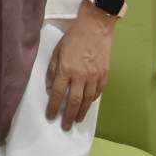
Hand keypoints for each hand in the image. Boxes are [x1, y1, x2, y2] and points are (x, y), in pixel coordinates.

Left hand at [46, 4, 113, 128]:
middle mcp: (80, 75)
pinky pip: (97, 92)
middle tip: (65, 126)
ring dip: (81, 112)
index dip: (53, 106)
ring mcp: (94, 76)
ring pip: (87, 100)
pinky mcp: (104, 75)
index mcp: (66, 69)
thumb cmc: (73, 38)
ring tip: (76, 120)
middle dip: (68, 115)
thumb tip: (51, 88)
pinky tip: (87, 105)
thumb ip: (53, 70)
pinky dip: (91, 101)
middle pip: (73, 101)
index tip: (50, 116)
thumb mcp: (57, 51)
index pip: (58, 93)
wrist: (95, 28)